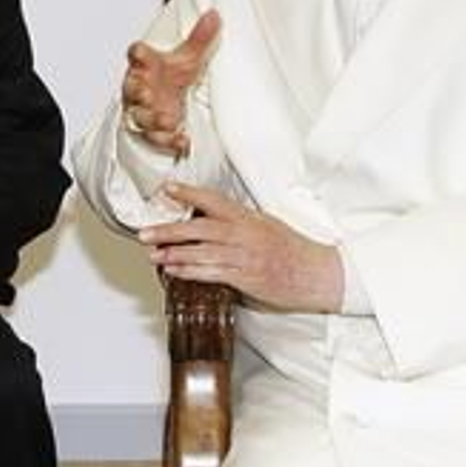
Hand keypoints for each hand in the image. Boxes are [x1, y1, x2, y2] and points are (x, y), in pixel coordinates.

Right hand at [121, 10, 220, 152]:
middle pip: (131, 89)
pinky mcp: (150, 132)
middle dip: (138, 92)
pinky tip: (182, 141)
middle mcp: (139, 88)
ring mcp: (142, 111)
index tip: (140, 53)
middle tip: (147, 94)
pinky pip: (155, 139)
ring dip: (153, 119)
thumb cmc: (169, 79)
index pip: (137, 55)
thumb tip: (214, 15)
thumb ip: (198, 39)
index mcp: (145, 66)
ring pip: (141, 117)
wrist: (164, 105)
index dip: (137, 54)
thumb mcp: (186, 59)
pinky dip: (168, 141)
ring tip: (170, 120)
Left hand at [139, 182, 342, 312]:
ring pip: (201, 251)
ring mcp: (245, 256)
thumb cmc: (295, 251)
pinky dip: (190, 272)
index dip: (189, 193)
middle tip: (146, 232)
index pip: (214, 200)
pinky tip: (175, 272)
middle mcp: (244, 234)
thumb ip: (240, 224)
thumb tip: (212, 225)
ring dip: (173, 254)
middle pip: (199, 227)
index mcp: (249, 218)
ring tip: (153, 254)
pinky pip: (212, 273)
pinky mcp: (246, 277)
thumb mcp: (268, 226)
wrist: (319, 273)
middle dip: (169, 229)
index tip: (167, 188)